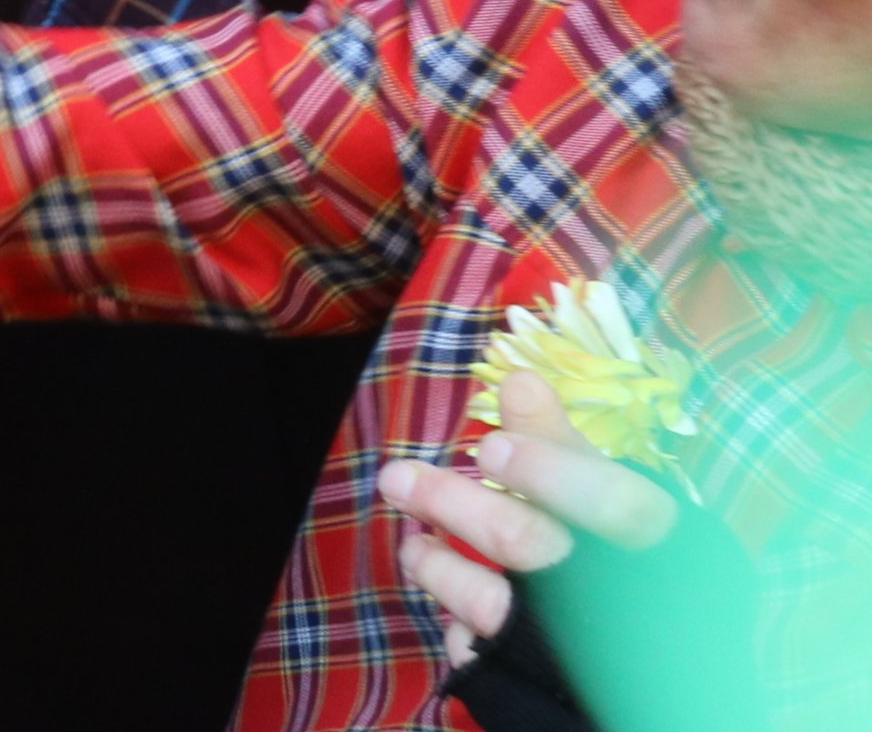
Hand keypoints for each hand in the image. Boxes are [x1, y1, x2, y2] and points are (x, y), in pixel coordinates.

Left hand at [380, 372, 680, 656]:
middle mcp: (628, 602)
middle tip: (397, 477)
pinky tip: (441, 595)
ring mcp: (585, 652)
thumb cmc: (632, 573)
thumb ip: (566, 448)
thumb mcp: (618, 509)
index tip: (488, 448)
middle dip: (453, 503)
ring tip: (411, 539)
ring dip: (433, 561)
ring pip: (490, 601)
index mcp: (667, 550)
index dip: (551, 473)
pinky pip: (478, 649)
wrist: (652, 678)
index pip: (620, 505)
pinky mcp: (540, 686)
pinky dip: (450, 619)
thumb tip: (519, 377)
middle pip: (531, 543)